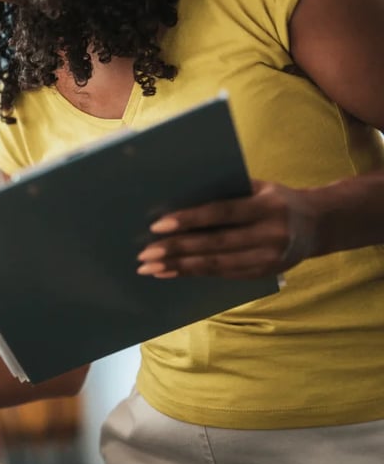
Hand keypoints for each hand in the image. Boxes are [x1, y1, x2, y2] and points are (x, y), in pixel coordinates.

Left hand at [136, 179, 317, 279]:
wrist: (319, 224)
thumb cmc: (276, 199)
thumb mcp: (258, 187)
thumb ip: (225, 192)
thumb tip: (177, 196)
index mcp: (268, 207)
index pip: (221, 213)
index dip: (188, 220)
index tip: (157, 226)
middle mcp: (270, 235)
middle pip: (215, 244)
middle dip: (176, 249)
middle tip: (145, 253)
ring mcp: (268, 259)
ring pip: (216, 266)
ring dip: (179, 267)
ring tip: (150, 268)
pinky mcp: (262, 274)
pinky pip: (223, 276)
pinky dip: (194, 274)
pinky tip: (171, 272)